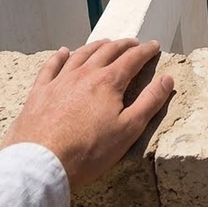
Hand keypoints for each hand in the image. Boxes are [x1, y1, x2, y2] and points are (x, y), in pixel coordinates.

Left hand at [2, 39, 174, 188]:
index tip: (154, 46)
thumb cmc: (89, 151)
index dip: (146, 51)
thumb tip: (167, 79)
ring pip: (81, 55)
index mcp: (108, 82)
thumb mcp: (129, 130)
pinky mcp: (40, 92)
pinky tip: (63, 52)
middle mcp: (84, 74)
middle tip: (133, 43)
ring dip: (96, 46)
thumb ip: (150, 102)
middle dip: (123, 45)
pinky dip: (59, 56)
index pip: (132, 59)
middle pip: (107, 52)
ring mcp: (60, 81)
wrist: (42, 163)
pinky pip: (51, 66)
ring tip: (105, 43)